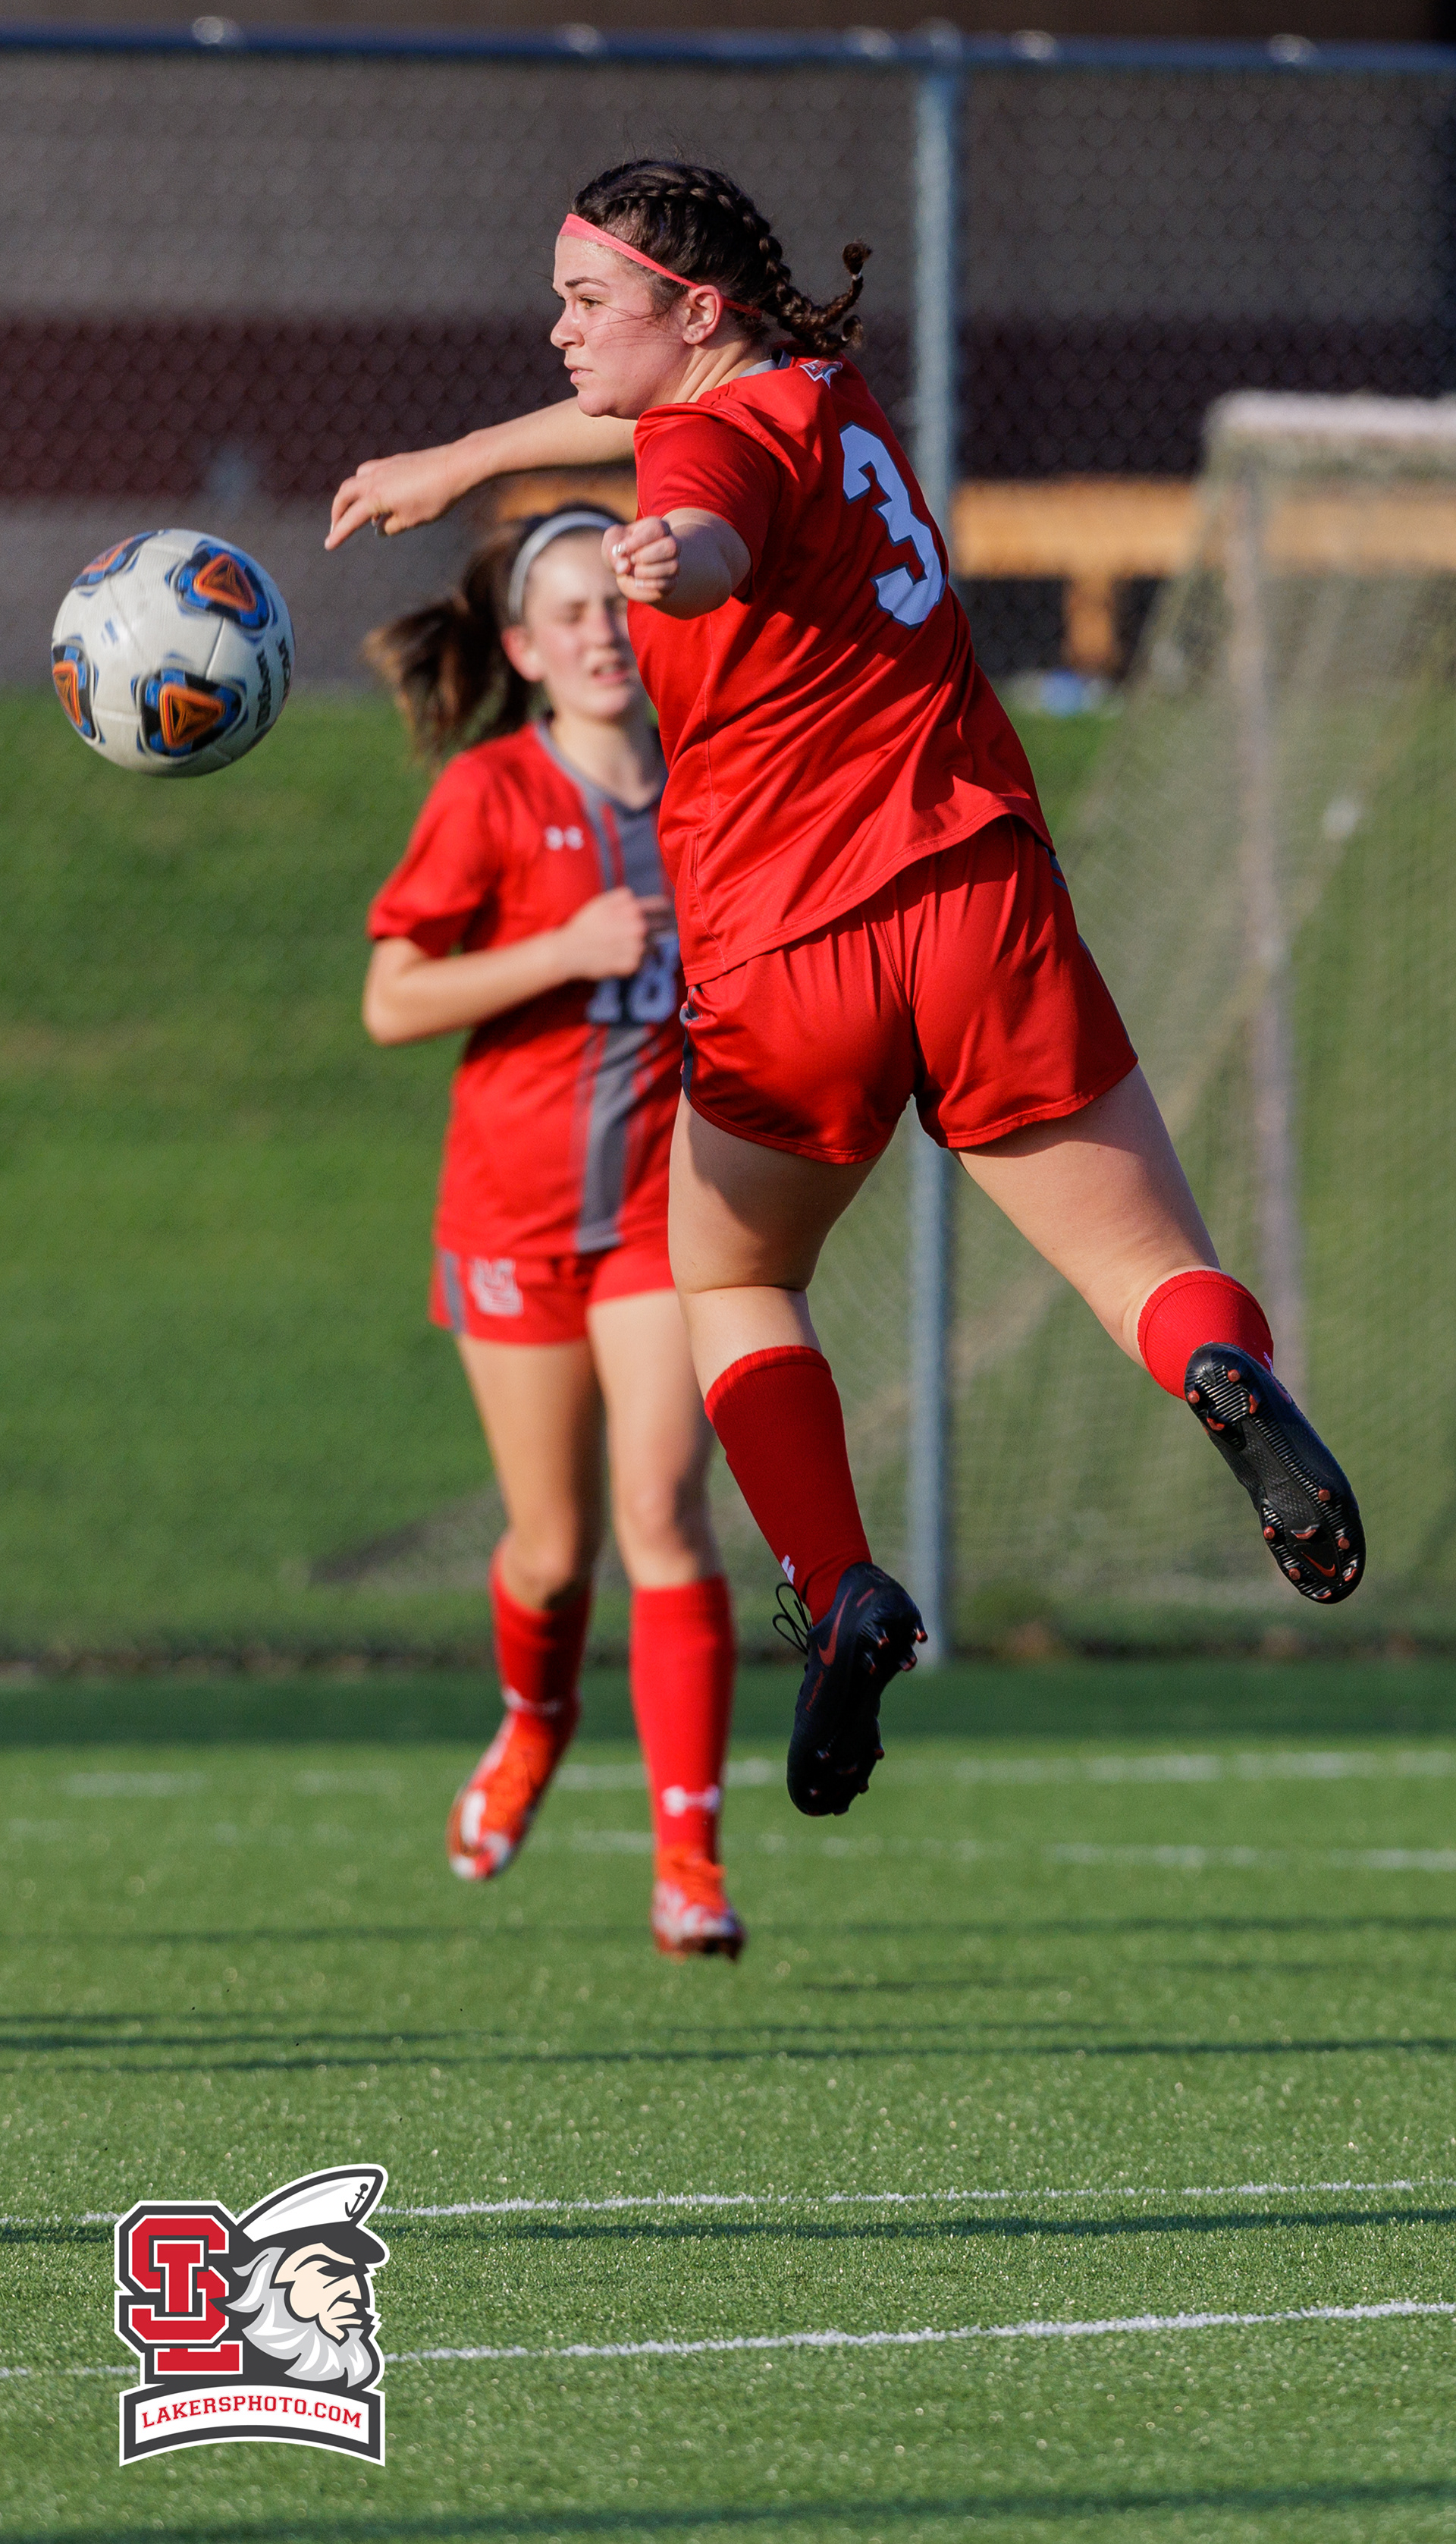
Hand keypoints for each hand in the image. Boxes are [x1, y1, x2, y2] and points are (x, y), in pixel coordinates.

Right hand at [326, 444, 470, 549]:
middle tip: (336, 527)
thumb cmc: (435, 498)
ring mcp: (383, 467)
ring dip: (350, 496)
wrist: (454, 467)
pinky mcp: (394, 461)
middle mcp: (373, 479)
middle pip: (344, 494)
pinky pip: (370, 472)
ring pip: (356, 479)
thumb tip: (379, 528)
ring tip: (359, 512)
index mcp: (375, 497)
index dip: (339, 534)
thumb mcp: (412, 520)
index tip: (329, 545)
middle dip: (337, 512)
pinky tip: (379, 495)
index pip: (351, 519)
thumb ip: (391, 526)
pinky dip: (366, 485)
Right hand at [555, 889, 670, 982]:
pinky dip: (635, 960)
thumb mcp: (602, 901)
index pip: (661, 908)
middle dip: (661, 928)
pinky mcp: (632, 965)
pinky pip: (641, 962)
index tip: (668, 912)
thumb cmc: (585, 924)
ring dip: (647, 946)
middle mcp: (639, 928)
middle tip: (657, 931)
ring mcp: (637, 948)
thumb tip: (638, 899)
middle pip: (662, 928)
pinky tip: (620, 957)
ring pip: (653, 946)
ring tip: (629, 946)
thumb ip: (623, 896)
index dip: (666, 909)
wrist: (570, 951)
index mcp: (633, 910)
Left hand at [604, 517, 679, 604]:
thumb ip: (613, 548)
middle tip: (631, 559)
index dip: (639, 540)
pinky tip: (637, 583)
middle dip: (646, 556)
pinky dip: (650, 585)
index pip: (657, 529)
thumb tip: (624, 567)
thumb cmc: (620, 549)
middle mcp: (671, 543)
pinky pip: (669, 583)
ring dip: (648, 572)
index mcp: (658, 527)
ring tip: (632, 572)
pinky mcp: (672, 581)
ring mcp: (673, 563)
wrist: (625, 570)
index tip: (621, 549)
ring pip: (672, 566)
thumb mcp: (611, 541)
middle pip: (670, 546)